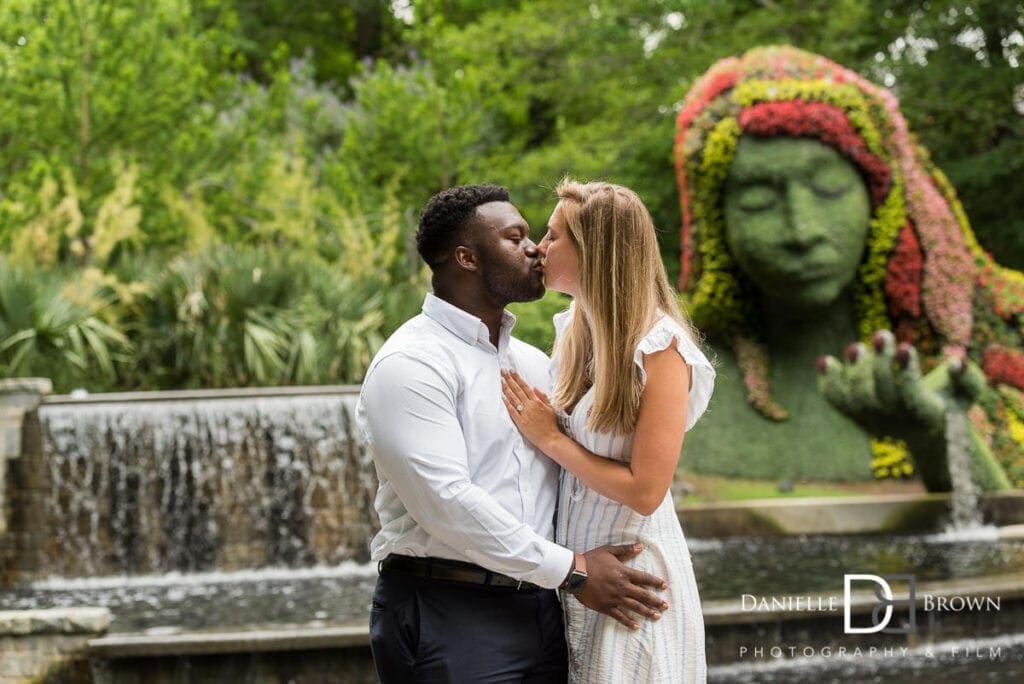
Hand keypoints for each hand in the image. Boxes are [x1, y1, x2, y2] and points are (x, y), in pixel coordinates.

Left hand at [501, 369, 560, 448]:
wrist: (550, 438)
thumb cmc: (551, 424)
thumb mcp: (551, 408)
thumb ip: (543, 397)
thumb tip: (535, 388)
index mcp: (537, 401)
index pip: (525, 387)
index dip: (518, 378)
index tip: (512, 371)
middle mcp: (530, 406)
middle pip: (517, 390)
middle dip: (509, 380)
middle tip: (503, 371)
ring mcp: (524, 413)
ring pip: (513, 398)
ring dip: (506, 389)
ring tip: (501, 381)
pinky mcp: (520, 422)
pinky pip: (512, 411)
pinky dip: (507, 403)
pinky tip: (502, 397)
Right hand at [576, 543, 668, 630]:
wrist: (575, 573)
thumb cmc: (591, 560)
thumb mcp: (609, 551)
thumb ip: (626, 550)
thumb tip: (641, 546)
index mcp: (624, 573)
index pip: (645, 578)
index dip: (656, 582)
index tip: (664, 586)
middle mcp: (622, 587)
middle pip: (644, 595)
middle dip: (656, 601)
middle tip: (665, 606)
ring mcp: (615, 598)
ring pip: (635, 607)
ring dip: (647, 612)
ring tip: (657, 617)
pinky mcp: (606, 607)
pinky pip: (620, 616)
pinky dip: (628, 622)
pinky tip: (636, 626)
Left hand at [817, 330, 984, 489]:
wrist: (926, 433)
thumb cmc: (949, 403)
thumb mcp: (967, 393)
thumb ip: (968, 378)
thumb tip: (956, 361)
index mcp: (924, 415)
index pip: (910, 396)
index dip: (906, 373)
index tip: (905, 346)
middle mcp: (894, 422)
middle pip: (879, 395)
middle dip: (879, 363)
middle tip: (881, 334)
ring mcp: (871, 421)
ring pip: (856, 399)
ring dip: (853, 371)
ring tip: (856, 346)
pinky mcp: (856, 416)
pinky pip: (837, 402)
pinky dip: (828, 382)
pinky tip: (824, 361)